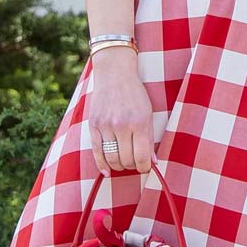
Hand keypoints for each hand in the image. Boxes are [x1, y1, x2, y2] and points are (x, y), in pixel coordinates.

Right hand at [87, 51, 154, 174]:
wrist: (115, 74)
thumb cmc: (135, 94)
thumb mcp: (148, 114)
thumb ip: (149, 139)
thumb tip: (152, 162)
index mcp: (139, 122)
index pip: (141, 157)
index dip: (144, 167)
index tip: (145, 167)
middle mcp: (121, 125)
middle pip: (126, 160)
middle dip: (132, 166)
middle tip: (135, 163)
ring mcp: (105, 125)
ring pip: (111, 158)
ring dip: (118, 166)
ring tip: (123, 163)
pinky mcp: (93, 125)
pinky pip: (96, 151)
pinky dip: (102, 165)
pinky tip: (107, 171)